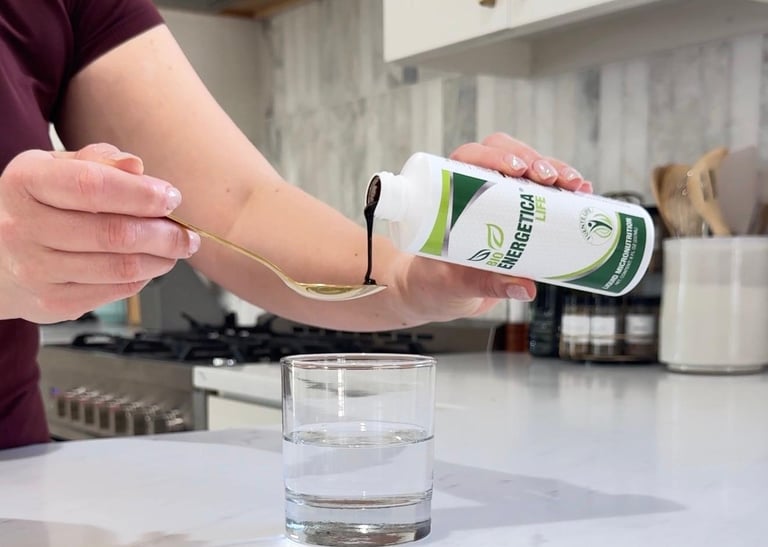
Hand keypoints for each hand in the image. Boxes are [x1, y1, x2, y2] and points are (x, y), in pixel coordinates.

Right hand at [0, 143, 199, 322]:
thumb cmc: (37, 205)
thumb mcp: (56, 169)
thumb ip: (98, 161)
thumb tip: (134, 166)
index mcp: (25, 182)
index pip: (93, 186)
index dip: (141, 194)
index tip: (171, 198)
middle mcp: (22, 227)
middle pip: (114, 233)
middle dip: (164, 234)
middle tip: (186, 233)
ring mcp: (34, 269)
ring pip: (120, 267)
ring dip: (161, 259)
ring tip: (175, 249)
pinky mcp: (51, 301)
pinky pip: (115, 290)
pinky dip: (142, 278)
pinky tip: (148, 265)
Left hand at [389, 133, 588, 322]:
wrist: (437, 294)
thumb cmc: (433, 282)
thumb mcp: (453, 284)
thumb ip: (484, 284)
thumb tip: (525, 287)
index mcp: (448, 194)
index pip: (470, 159)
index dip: (494, 156)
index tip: (517, 169)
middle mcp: (474, 188)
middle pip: (507, 156)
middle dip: (535, 160)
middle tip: (553, 179)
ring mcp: (499, 198)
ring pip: (529, 170)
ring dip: (556, 171)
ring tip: (576, 186)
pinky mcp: (518, 213)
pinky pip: (542, 192)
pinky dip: (564, 191)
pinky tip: (583, 194)